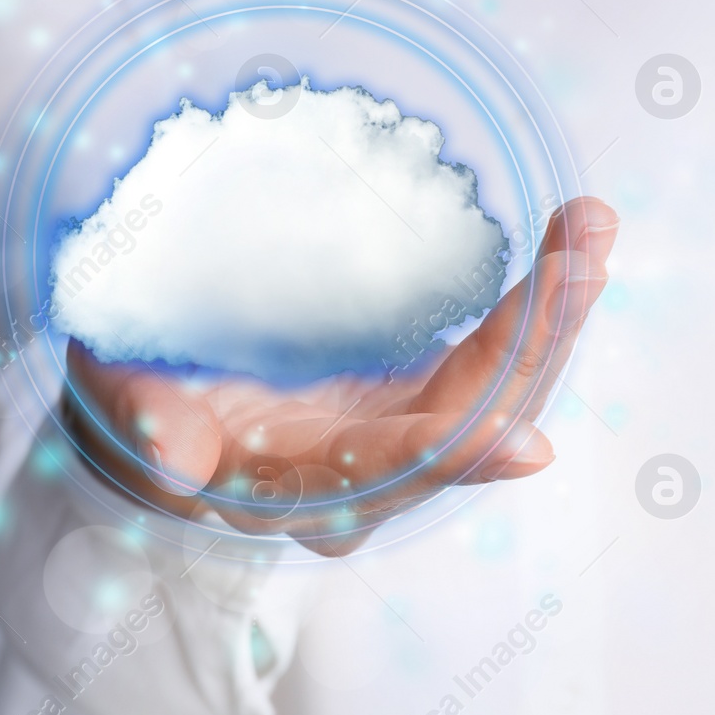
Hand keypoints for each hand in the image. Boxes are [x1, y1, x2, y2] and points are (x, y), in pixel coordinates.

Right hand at [62, 197, 618, 555]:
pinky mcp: (421, 395)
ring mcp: (404, 433)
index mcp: (294, 484)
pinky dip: (536, 304)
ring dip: (552, 315)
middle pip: (473, 425)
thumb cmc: (135, 405)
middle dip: (533, 344)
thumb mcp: (123, 411)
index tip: (520, 440)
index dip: (451, 459)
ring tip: (591, 230)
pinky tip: (574, 243)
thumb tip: (176, 455)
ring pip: (502, 390)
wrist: (163, 417)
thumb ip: (148, 431)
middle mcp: (369, 474)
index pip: (384, 478)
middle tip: (581, 255)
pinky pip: (496, 357)